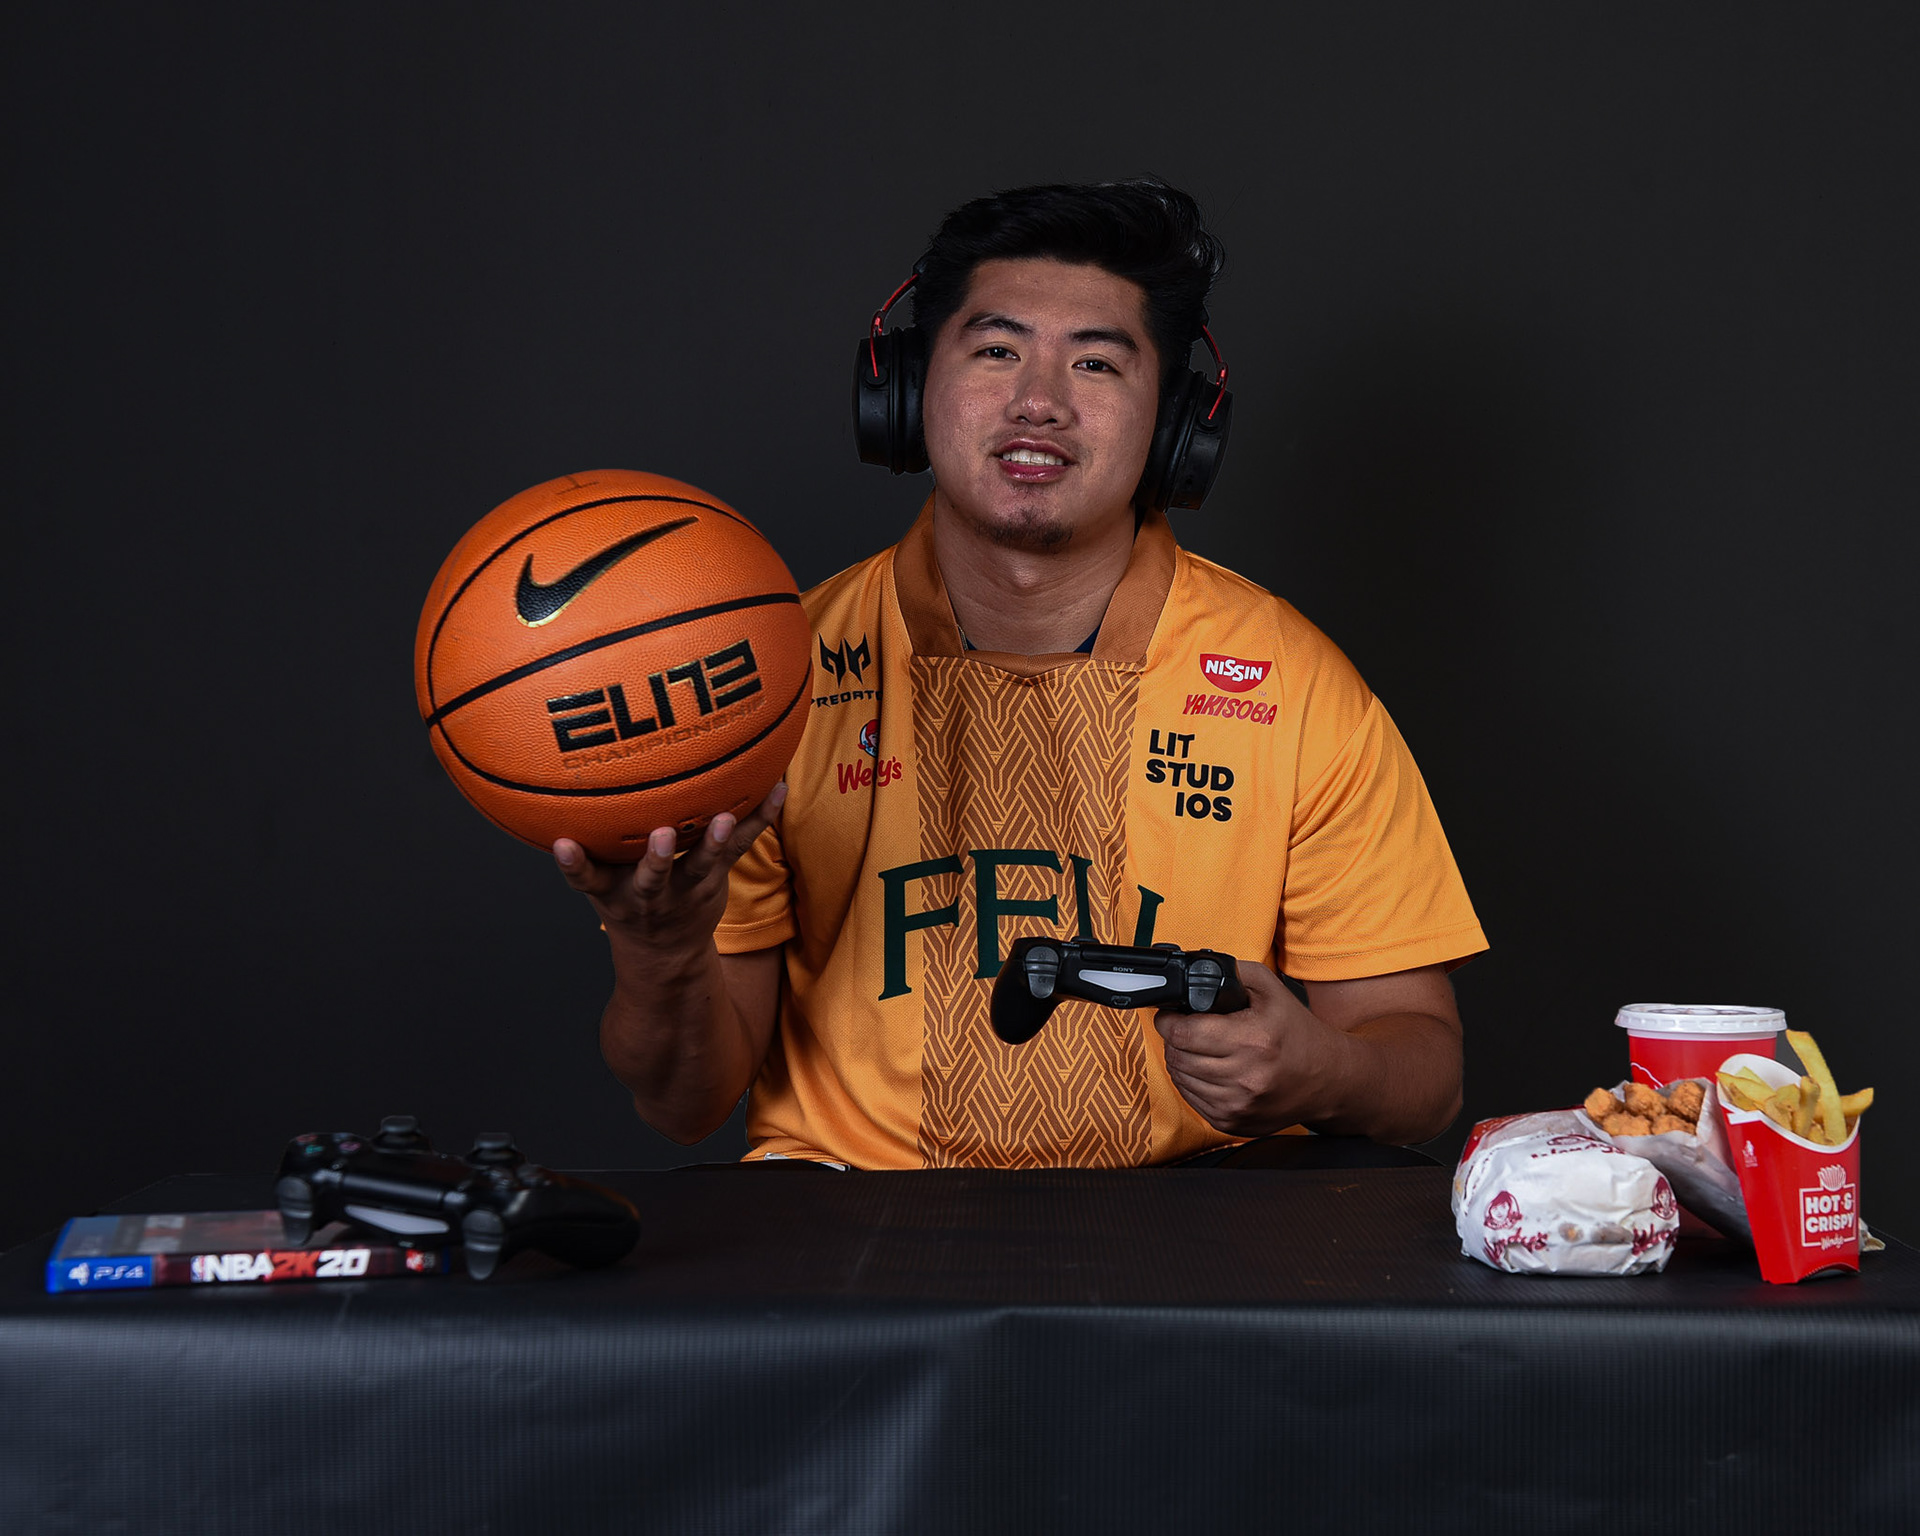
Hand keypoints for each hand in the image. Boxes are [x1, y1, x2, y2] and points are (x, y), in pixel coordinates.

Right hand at [551, 782, 786, 962]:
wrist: (664, 956)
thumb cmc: (625, 899)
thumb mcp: (598, 881)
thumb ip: (585, 845)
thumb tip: (555, 777)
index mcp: (611, 891)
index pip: (586, 878)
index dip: (572, 864)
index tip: (563, 845)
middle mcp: (648, 894)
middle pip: (652, 877)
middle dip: (657, 858)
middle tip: (662, 835)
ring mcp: (685, 891)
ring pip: (701, 868)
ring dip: (714, 844)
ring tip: (724, 820)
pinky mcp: (715, 882)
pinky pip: (739, 850)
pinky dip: (758, 820)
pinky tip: (778, 790)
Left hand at [1154, 961, 1354, 1137]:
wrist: (1328, 1078)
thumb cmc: (1297, 1032)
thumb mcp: (1270, 988)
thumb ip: (1230, 972)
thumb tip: (1191, 974)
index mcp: (1253, 1041)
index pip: (1183, 1034)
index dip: (1168, 1021)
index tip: (1170, 1016)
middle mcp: (1245, 1078)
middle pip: (1177, 1057)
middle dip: (1174, 1040)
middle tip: (1187, 1030)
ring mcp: (1238, 1105)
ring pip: (1181, 1080)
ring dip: (1181, 1062)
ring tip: (1199, 1049)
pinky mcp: (1233, 1123)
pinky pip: (1192, 1100)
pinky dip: (1192, 1083)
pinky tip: (1208, 1070)